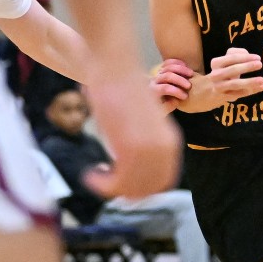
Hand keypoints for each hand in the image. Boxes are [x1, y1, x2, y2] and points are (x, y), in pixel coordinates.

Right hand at [82, 70, 181, 198]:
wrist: (116, 69)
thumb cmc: (123, 90)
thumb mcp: (142, 121)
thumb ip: (144, 142)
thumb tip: (131, 160)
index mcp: (171, 142)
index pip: (164, 181)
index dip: (143, 189)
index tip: (124, 184)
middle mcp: (165, 149)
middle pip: (149, 190)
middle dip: (126, 192)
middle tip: (106, 183)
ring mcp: (149, 150)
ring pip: (132, 189)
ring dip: (110, 188)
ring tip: (95, 176)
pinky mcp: (130, 149)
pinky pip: (118, 182)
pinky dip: (102, 183)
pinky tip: (91, 173)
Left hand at [152, 58, 193, 114]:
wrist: (150, 99)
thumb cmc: (158, 107)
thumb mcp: (161, 112)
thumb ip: (168, 107)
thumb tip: (176, 101)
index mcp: (153, 91)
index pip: (164, 88)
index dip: (176, 91)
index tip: (185, 96)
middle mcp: (154, 80)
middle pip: (167, 76)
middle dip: (179, 80)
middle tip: (189, 86)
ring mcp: (157, 73)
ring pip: (169, 67)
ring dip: (181, 69)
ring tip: (191, 74)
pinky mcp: (161, 69)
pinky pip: (168, 62)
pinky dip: (177, 62)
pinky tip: (186, 66)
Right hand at [174, 47, 262, 112]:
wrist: (208, 90)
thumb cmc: (223, 71)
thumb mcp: (227, 61)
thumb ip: (239, 56)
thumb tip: (252, 58)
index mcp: (216, 63)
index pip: (231, 57)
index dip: (245, 57)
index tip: (258, 57)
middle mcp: (215, 75)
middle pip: (233, 69)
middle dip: (247, 67)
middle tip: (260, 64)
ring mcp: (219, 87)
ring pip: (235, 84)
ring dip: (249, 82)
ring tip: (262, 80)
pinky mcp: (224, 97)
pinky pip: (239, 93)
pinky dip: (250, 90)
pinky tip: (260, 88)